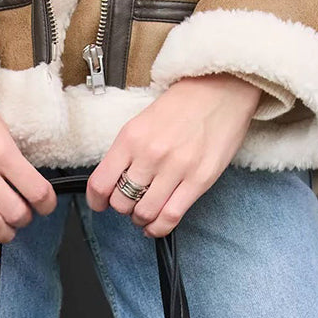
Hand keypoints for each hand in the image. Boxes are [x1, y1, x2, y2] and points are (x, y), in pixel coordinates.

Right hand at [0, 62, 56, 259]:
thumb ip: (9, 156)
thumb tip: (24, 184)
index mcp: (0, 149)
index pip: (36, 191)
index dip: (47, 203)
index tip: (46, 204)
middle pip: (15, 213)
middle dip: (25, 219)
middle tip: (24, 214)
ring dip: (6, 233)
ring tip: (8, 229)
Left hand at [86, 74, 260, 236]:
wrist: (222, 89)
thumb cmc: (183, 105)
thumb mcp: (143, 122)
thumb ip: (126, 152)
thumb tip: (113, 183)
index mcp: (131, 138)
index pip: (100, 183)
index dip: (96, 201)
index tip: (100, 204)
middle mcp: (151, 154)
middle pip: (121, 202)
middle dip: (123, 208)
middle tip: (131, 203)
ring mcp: (176, 169)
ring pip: (144, 213)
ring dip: (141, 219)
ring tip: (145, 212)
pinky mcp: (198, 180)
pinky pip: (170, 216)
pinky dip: (158, 228)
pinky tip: (156, 225)